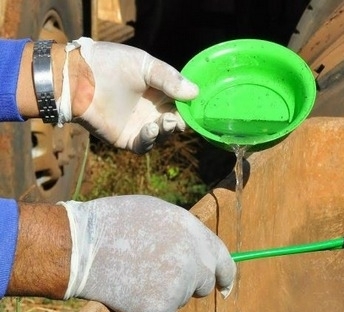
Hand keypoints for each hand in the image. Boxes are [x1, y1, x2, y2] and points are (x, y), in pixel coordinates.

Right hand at [59, 195, 234, 311]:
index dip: (224, 276)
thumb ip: (185, 235)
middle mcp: (195, 262)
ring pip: (178, 300)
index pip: (224, 262)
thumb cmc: (113, 223)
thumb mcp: (159, 214)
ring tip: (133, 275)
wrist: (80, 246)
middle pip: (202, 285)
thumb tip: (197, 252)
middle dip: (186, 284)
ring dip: (162, 294)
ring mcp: (180, 289)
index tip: (224, 287)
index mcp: (196, 234)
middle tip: (157, 276)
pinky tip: (126, 293)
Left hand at [60, 37, 198, 153]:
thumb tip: (195, 93)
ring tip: (167, 122)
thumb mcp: (144, 65)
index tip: (196, 106)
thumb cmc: (110, 64)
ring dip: (168, 130)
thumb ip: (169, 78)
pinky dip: (151, 140)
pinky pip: (144, 145)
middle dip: (181, 121)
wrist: (77, 77)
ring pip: (164, 135)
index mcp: (160, 91)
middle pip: (177, 121)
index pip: (182, 102)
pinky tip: (150, 129)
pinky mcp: (127, 138)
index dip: (190, 106)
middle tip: (178, 117)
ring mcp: (140, 125)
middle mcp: (152, 110)